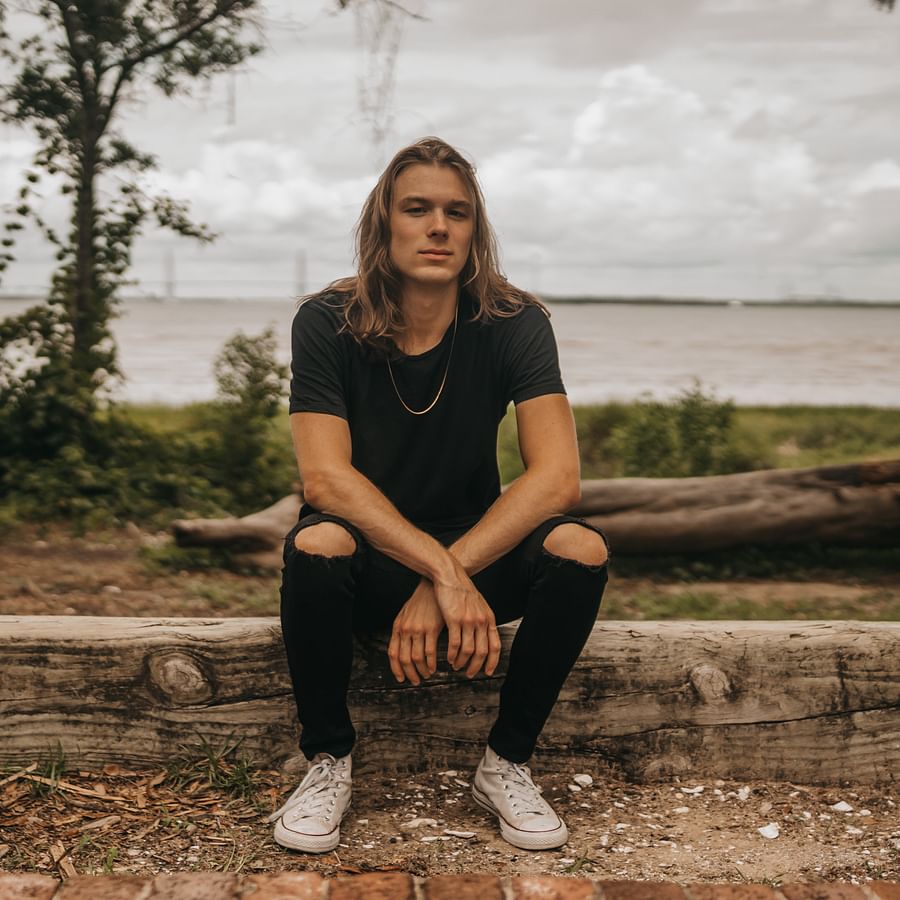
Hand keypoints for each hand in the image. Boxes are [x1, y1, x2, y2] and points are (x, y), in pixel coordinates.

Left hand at [389, 579, 445, 684]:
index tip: (402, 679)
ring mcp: (418, 629)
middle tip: (417, 681)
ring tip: (427, 674)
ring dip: (422, 670)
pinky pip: (430, 653)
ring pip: (417, 658)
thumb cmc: (422, 601)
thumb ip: (403, 630)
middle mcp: (405, 630)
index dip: (396, 669)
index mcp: (398, 627)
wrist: (433, 586)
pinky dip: (431, 663)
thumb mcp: (407, 614)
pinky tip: (434, 666)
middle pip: (404, 659)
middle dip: (410, 674)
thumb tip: (402, 648)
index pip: (393, 654)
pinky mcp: (431, 629)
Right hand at [432, 561, 501, 678]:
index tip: (487, 672)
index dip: (492, 662)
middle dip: (475, 667)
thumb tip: (484, 637)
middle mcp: (481, 621)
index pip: (495, 646)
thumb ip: (483, 621)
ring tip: (456, 665)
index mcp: (489, 619)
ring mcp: (468, 620)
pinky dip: (452, 654)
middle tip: (469, 673)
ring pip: (468, 650)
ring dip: (462, 662)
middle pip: (482, 652)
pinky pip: (455, 643)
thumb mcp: (479, 605)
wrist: (451, 576)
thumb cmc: (462, 591)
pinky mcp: (454, 619)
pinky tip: (449, 657)